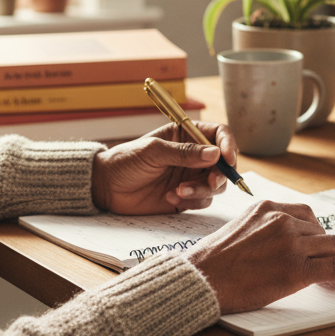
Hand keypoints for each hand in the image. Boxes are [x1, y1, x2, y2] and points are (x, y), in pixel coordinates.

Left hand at [91, 121, 235, 214]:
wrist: (106, 187)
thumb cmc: (126, 160)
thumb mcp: (154, 151)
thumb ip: (185, 153)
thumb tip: (216, 154)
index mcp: (187, 135)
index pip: (219, 134)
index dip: (228, 145)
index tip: (228, 159)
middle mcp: (194, 156)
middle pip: (223, 163)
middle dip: (220, 174)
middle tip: (210, 181)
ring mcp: (191, 177)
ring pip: (215, 185)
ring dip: (202, 189)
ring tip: (179, 191)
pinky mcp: (186, 197)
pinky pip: (202, 201)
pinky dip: (191, 200)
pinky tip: (170, 196)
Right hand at [187, 201, 334, 313]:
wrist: (200, 279)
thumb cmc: (211, 262)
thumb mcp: (238, 229)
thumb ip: (263, 230)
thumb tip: (281, 245)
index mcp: (266, 207)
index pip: (306, 214)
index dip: (319, 232)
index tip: (322, 246)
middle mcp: (282, 220)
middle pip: (323, 231)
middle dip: (333, 249)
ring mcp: (290, 242)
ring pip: (334, 246)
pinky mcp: (296, 268)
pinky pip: (333, 267)